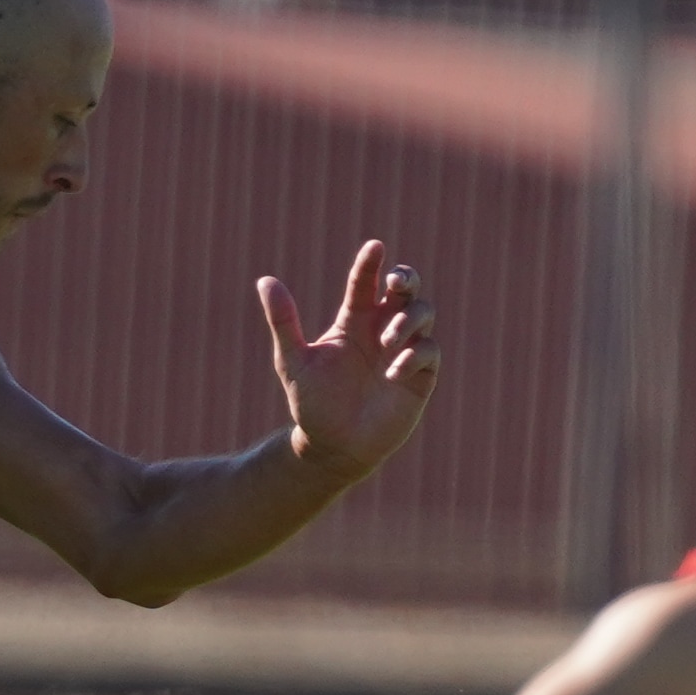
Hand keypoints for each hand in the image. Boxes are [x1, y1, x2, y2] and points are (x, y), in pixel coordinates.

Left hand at [260, 242, 441, 483]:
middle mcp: (382, 329)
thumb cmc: (312, 404)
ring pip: (423, 313)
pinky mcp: (420, 376)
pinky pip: (429, 351)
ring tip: (386, 341)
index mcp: (354, 320)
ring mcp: (403, 351)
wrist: (333, 447)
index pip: (365, 282)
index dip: (370, 262)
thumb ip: (283, 322)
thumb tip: (265, 281)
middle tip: (396, 282)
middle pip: (405, 289)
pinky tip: (393, 372)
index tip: (374, 247)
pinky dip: (416, 354)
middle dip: (406, 278)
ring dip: (409, 319)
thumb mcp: (294, 362)